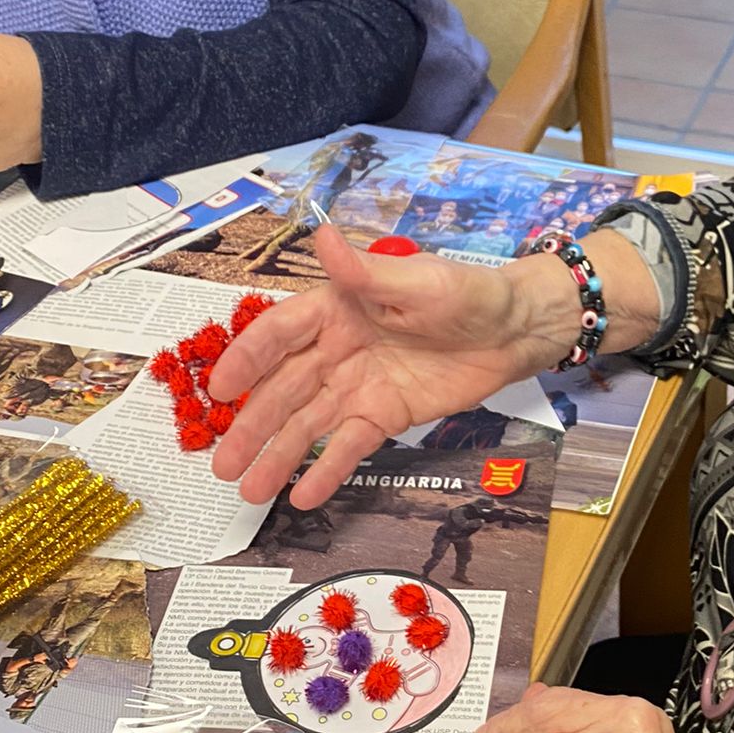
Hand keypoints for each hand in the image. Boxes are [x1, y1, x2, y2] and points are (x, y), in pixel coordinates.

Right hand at [208, 221, 581, 506]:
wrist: (514, 332)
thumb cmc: (466, 294)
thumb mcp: (419, 281)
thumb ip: (366, 272)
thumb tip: (321, 236)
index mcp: (337, 307)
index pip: (281, 334)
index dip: (248, 360)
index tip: (219, 390)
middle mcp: (337, 348)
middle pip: (285, 390)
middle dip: (253, 426)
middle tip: (221, 463)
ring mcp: (358, 385)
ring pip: (309, 425)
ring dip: (278, 456)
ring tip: (248, 491)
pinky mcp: (384, 415)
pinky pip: (350, 446)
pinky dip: (327, 471)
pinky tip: (302, 497)